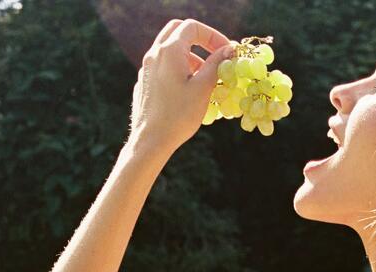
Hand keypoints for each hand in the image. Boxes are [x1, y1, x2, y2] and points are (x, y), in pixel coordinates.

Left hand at [129, 18, 234, 151]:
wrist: (151, 140)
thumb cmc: (179, 115)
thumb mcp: (203, 88)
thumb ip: (216, 65)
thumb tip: (229, 50)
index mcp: (169, 51)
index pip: (193, 27)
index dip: (213, 36)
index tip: (226, 52)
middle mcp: (155, 54)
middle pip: (177, 31)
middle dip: (200, 40)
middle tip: (215, 56)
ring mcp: (147, 68)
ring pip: (170, 50)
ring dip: (191, 57)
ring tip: (205, 78)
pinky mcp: (145, 83)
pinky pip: (163, 66)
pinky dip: (179, 69)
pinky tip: (188, 91)